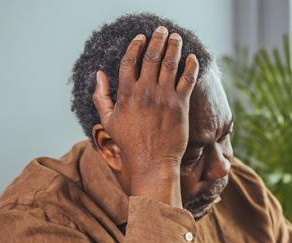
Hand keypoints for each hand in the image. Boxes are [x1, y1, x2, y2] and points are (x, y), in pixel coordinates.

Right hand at [92, 26, 199, 204]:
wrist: (152, 163)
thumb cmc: (130, 144)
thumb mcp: (108, 120)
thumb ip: (101, 96)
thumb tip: (99, 74)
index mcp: (127, 94)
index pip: (130, 61)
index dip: (136, 46)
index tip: (142, 37)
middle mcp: (145, 92)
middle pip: (152, 56)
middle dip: (158, 39)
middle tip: (163, 30)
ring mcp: (164, 98)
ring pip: (171, 63)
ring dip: (175, 46)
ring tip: (177, 37)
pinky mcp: (180, 105)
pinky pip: (187, 79)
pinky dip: (191, 66)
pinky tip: (192, 58)